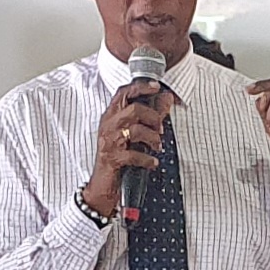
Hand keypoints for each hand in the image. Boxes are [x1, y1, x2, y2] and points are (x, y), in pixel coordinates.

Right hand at [79, 79, 172, 217]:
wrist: (102, 183)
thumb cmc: (117, 155)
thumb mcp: (132, 132)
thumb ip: (150, 115)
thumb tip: (167, 98)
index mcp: (111, 115)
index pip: (123, 93)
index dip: (141, 87)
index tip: (156, 87)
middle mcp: (108, 125)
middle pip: (135, 110)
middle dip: (153, 119)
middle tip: (160, 130)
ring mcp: (109, 141)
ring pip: (136, 130)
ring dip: (153, 139)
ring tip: (157, 147)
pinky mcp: (113, 158)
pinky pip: (134, 155)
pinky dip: (148, 159)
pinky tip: (153, 162)